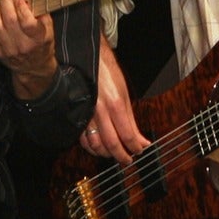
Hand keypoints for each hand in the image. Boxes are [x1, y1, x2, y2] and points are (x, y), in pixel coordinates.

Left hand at [0, 0, 58, 99]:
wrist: (34, 68)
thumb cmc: (41, 46)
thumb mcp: (49, 31)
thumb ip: (42, 15)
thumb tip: (28, 2)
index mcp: (38, 40)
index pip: (28, 23)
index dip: (22, 8)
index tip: (20, 0)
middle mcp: (23, 46)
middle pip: (10, 21)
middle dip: (6, 4)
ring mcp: (9, 50)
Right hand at [80, 36, 149, 162]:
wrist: (87, 59)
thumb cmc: (108, 74)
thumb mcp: (125, 94)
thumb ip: (132, 120)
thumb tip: (142, 140)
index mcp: (115, 104)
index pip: (127, 135)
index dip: (135, 147)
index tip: (140, 150)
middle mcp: (99, 112)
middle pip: (111, 144)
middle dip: (122, 156)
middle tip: (128, 160)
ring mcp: (86, 114)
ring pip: (95, 144)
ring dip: (106, 154)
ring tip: (115, 154)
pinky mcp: (76, 115)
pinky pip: (82, 138)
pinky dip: (91, 147)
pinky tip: (99, 148)